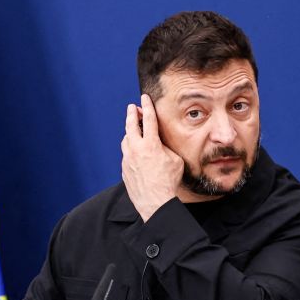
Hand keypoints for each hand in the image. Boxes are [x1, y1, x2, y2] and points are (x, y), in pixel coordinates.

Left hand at [121, 93, 179, 221]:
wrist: (155, 202)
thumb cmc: (169, 182)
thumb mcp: (174, 160)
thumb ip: (165, 148)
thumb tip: (159, 144)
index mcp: (150, 144)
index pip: (149, 119)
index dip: (147, 106)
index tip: (144, 97)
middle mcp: (136, 150)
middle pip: (131, 126)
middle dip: (132, 114)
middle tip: (132, 107)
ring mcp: (128, 160)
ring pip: (126, 140)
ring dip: (129, 133)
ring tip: (133, 129)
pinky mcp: (125, 170)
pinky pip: (126, 155)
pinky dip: (130, 150)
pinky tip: (135, 152)